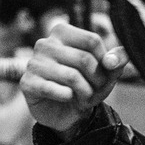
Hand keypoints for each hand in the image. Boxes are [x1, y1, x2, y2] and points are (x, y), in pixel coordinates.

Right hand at [21, 20, 129, 136]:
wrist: (66, 112)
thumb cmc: (86, 85)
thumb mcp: (107, 73)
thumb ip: (117, 61)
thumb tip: (113, 60)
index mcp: (62, 32)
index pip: (92, 40)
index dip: (105, 61)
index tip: (106, 73)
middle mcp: (45, 43)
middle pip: (83, 59)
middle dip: (97, 79)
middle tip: (97, 89)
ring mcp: (33, 63)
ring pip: (72, 76)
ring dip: (86, 91)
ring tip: (85, 96)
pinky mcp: (27, 83)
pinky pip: (55, 90)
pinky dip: (69, 97)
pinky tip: (68, 98)